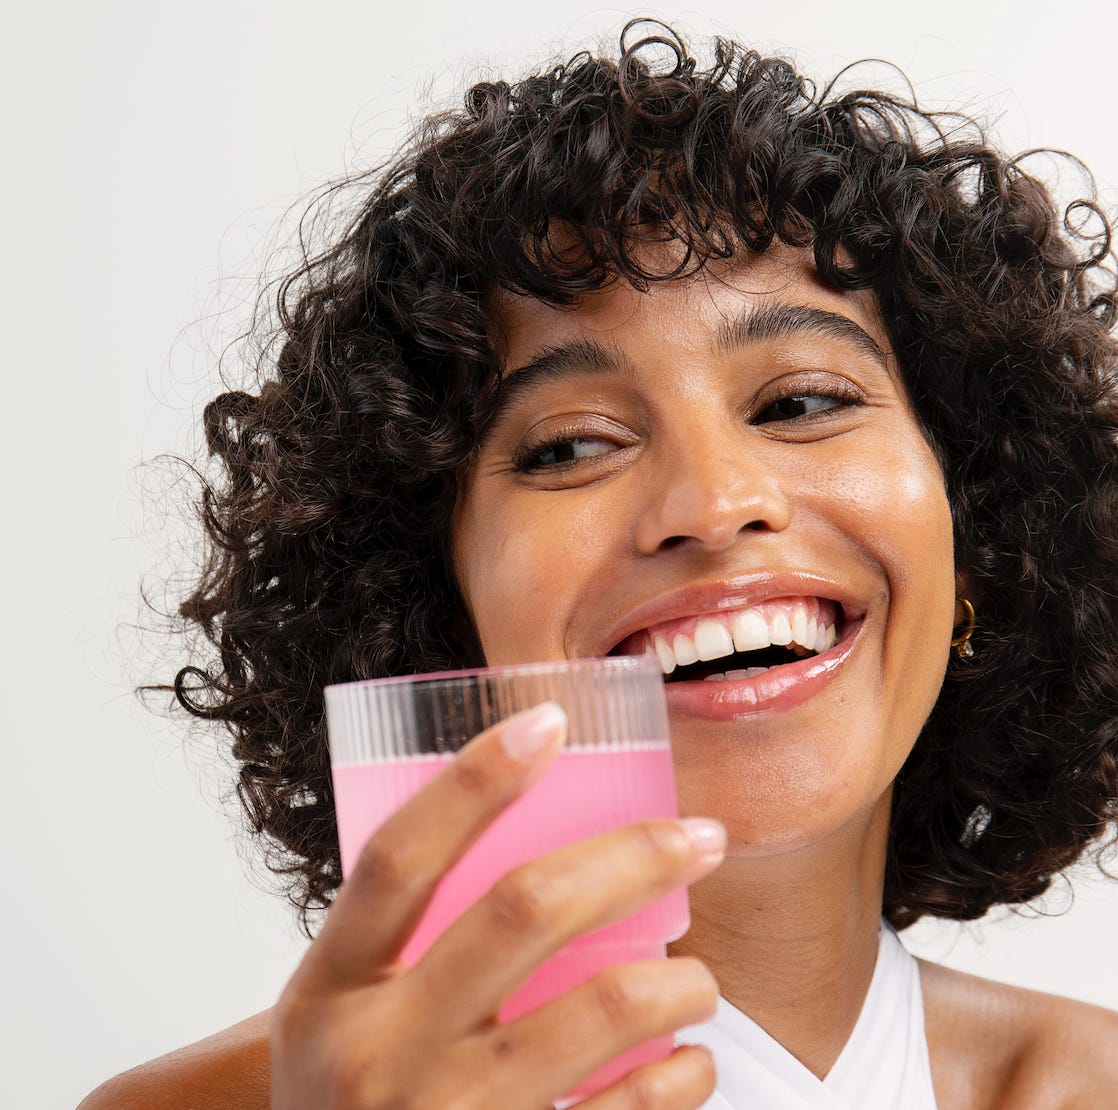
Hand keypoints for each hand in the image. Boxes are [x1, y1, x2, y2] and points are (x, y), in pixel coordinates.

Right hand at [270, 702, 723, 1108]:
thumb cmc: (352, 1094)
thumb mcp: (343, 1011)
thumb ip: (414, 939)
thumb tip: (539, 842)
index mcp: (332, 985)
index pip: (401, 855)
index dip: (476, 779)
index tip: (550, 723)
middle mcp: (379, 1051)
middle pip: (524, 908)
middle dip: (634, 856)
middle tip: (699, 838)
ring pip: (603, 1009)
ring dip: (682, 981)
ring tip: (699, 981)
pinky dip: (680, 1079)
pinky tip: (687, 1064)